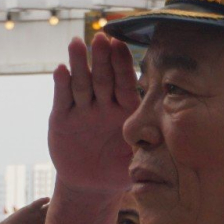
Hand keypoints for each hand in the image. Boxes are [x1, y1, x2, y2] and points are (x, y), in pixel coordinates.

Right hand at [48, 35, 137, 194]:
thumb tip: (163, 144)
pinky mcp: (62, 118)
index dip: (122, 65)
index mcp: (125, 111)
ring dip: (80, 63)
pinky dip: (61, 84)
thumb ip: (144, 151)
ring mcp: (82, 109)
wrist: (90, 186)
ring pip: (82, 83)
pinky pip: (63, 98)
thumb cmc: (118, 172)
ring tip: (77, 43)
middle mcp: (104, 105)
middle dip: (102, 58)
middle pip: (103, 78)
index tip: (120, 45)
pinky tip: (60, 69)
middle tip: (101, 38)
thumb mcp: (134, 163)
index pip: (125, 84)